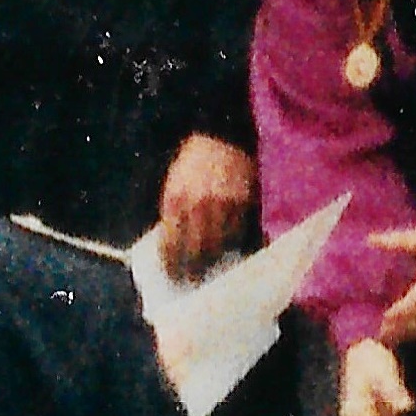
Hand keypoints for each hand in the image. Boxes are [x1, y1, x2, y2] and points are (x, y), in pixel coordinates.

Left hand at [153, 134, 256, 272]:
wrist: (220, 136)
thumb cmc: (192, 163)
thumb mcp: (174, 186)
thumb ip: (173, 214)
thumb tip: (173, 247)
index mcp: (175, 201)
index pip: (172, 245)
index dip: (172, 265)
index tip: (173, 277)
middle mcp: (199, 206)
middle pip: (197, 252)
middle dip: (194, 270)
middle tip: (194, 280)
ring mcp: (223, 206)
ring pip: (220, 246)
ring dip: (215, 259)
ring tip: (213, 267)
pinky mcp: (243, 203)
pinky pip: (239, 233)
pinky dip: (234, 244)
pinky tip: (230, 250)